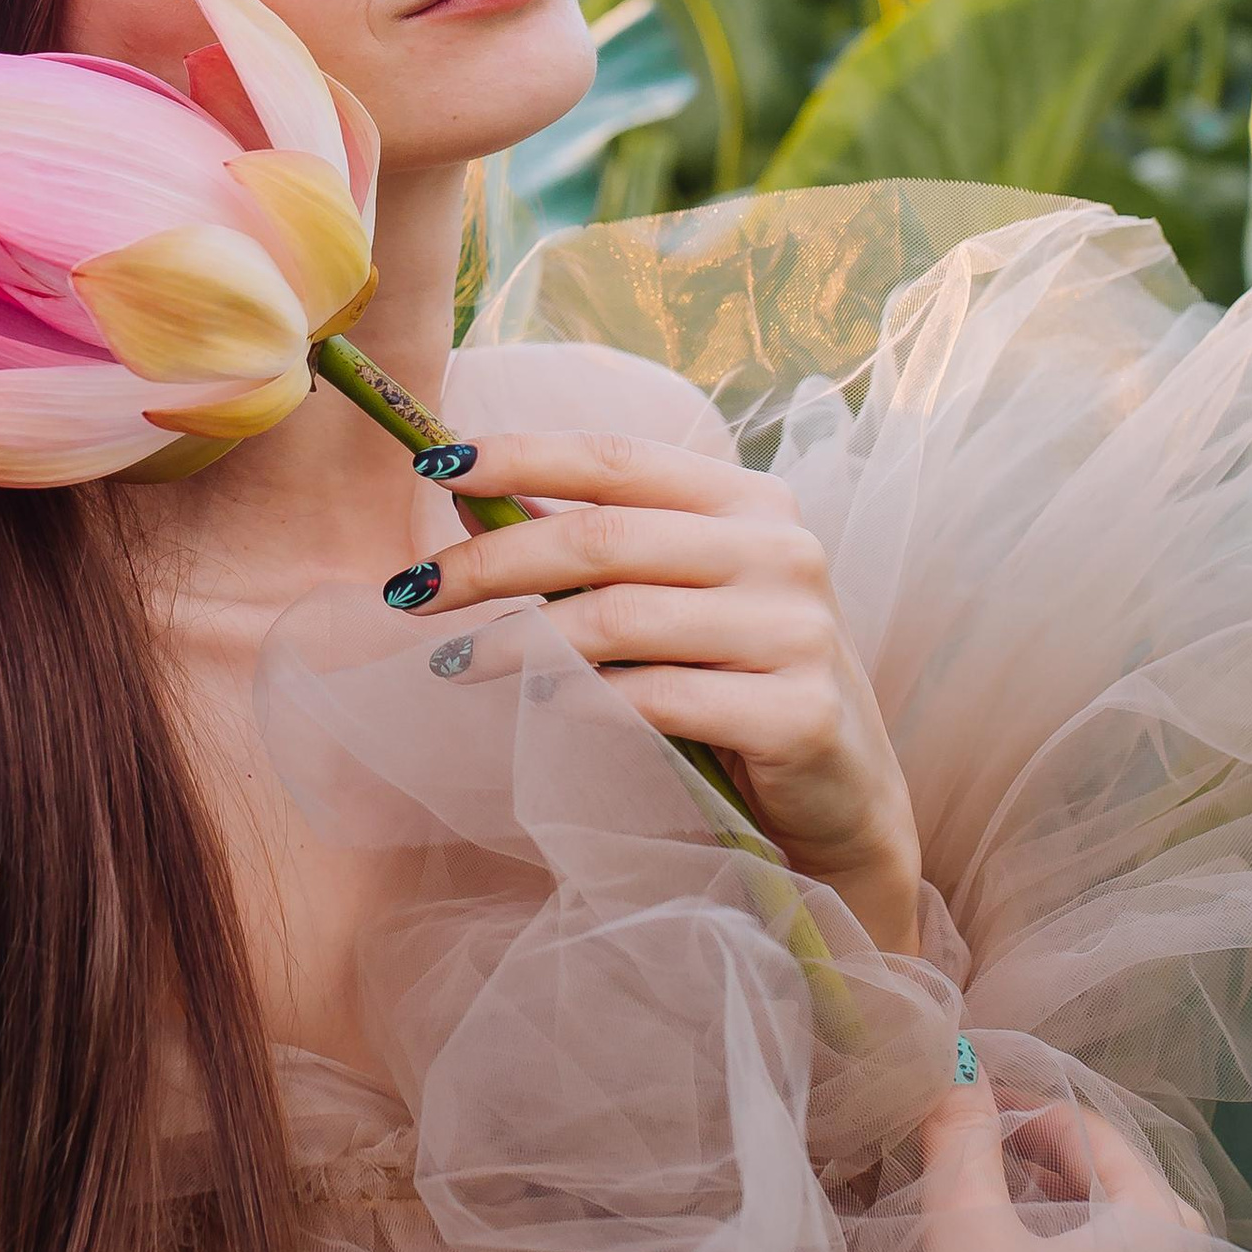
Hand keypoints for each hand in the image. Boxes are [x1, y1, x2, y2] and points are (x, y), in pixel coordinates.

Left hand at [393, 430, 920, 955]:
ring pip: (618, 620)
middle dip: (491, 561)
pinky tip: (541, 706)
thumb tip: (466, 497)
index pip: (616, 458)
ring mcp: (795, 630)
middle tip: (410, 591)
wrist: (841, 796)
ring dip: (515, 643)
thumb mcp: (677, 597)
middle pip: (604, 538)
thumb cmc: (736, 682)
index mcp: (752, 501)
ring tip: (453, 664)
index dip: (520, 456)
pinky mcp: (795, 713)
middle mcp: (782, 549)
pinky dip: (582, 700)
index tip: (432, 464)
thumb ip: (594, 548)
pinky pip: (654, 699)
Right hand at [884, 1073, 1229, 1251]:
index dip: (1018, 1113)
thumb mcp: (967, 1234)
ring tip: (1008, 1232)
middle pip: (1120, 1186)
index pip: (1089, 1131)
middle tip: (980, 1168)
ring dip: (1074, 1226)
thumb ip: (959, 1139)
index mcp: (1165, 1219)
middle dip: (1048, 1166)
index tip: (964, 1118)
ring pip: (1135, 1250)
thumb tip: (955, 1070)